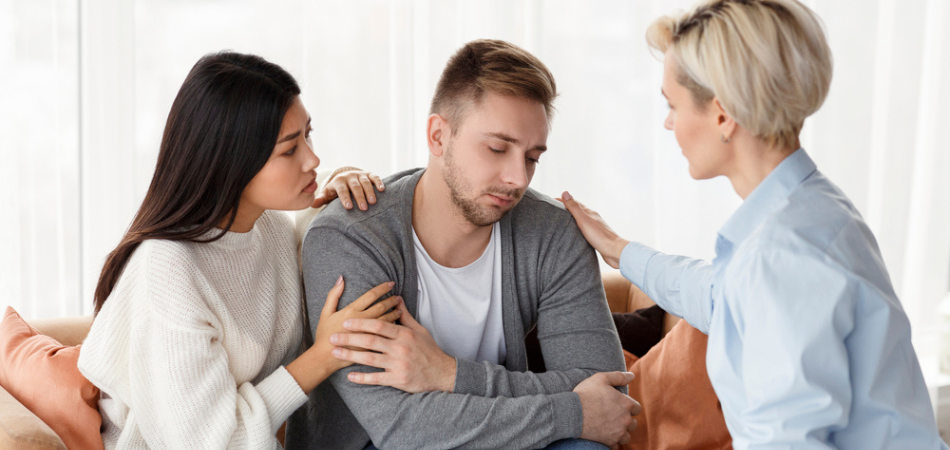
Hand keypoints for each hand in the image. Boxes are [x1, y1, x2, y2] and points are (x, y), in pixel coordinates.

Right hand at [287, 278, 401, 394]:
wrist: (324, 357)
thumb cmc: (324, 334)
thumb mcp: (325, 312)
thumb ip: (334, 295)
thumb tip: (341, 278)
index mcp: (351, 311)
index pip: (371, 295)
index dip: (382, 288)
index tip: (391, 283)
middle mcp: (361, 320)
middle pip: (381, 307)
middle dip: (392, 300)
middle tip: (398, 296)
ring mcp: (367, 333)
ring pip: (385, 320)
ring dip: (394, 313)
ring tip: (400, 309)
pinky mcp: (369, 345)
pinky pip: (384, 334)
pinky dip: (391, 328)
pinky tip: (397, 326)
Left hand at [312, 169, 384, 209]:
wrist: (344, 177)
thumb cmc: (335, 190)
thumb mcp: (328, 194)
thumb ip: (321, 199)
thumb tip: (312, 205)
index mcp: (338, 181)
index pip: (341, 190)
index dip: (345, 198)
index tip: (349, 207)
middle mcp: (349, 176)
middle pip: (355, 186)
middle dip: (359, 197)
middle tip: (363, 208)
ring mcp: (359, 175)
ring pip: (365, 182)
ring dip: (369, 191)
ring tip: (373, 202)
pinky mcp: (368, 174)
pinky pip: (374, 177)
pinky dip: (378, 182)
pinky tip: (382, 190)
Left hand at [330, 300, 456, 392]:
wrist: (442, 373)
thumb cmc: (429, 350)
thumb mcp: (419, 330)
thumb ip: (405, 316)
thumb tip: (396, 299)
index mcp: (404, 334)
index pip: (379, 325)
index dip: (361, 323)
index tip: (346, 321)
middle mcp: (400, 348)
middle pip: (370, 341)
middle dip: (349, 338)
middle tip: (333, 337)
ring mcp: (398, 364)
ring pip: (370, 359)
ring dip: (350, 356)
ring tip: (335, 352)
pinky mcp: (398, 380)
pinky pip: (377, 378)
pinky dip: (362, 378)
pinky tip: (350, 376)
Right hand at [557, 191, 628, 268]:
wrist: (614, 251)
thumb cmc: (599, 236)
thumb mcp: (583, 220)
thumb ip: (574, 208)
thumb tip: (565, 192)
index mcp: (590, 212)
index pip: (574, 203)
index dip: (562, 201)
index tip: (551, 200)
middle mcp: (592, 218)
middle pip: (577, 211)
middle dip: (566, 209)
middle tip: (554, 209)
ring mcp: (594, 227)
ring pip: (580, 220)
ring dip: (571, 219)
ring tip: (561, 221)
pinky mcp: (595, 237)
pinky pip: (583, 229)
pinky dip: (576, 228)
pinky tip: (574, 234)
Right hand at [574, 372, 640, 446]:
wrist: (572, 413)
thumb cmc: (586, 394)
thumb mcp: (601, 378)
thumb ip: (618, 376)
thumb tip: (632, 375)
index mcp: (626, 404)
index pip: (637, 408)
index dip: (629, 407)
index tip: (619, 406)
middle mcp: (625, 419)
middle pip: (633, 424)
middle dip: (625, 420)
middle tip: (613, 417)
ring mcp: (618, 432)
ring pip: (626, 436)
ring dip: (620, 433)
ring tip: (609, 428)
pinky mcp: (609, 442)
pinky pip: (615, 445)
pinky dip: (611, 442)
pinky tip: (604, 436)